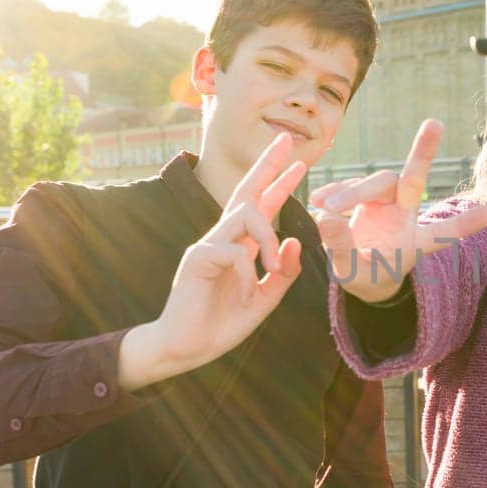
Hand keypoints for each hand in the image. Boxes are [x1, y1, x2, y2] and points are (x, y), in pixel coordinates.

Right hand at [119, 133, 305, 389]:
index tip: (299, 162)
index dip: (279, 183)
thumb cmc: (220, 325)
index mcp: (239, 246)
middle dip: (268, 164)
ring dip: (268, 236)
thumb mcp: (264, 299)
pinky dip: (250, 275)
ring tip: (274, 270)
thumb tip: (295, 241)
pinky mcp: (197, 258)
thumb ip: (282, 274)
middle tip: (287, 139)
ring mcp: (208, 245)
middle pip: (246, 191)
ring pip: (245, 214)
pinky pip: (236, 252)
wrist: (187, 349)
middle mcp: (223, 239)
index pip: (261, 206)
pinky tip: (246, 296)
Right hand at [311, 119, 486, 302]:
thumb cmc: (365, 277)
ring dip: (349, 192)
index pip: (441, 233)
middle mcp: (405, 217)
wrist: (357, 273)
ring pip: (375, 183)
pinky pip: (353, 186)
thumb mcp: (350, 273)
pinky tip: (317, 202)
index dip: (464, 223)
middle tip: (435, 123)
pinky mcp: (369, 197)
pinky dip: (336, 192)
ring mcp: (388, 203)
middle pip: (414, 181)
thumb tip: (326, 217)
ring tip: (322, 208)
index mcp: (413, 243)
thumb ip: (341, 247)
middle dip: (423, 152)